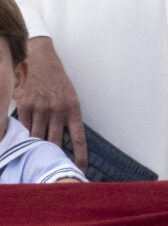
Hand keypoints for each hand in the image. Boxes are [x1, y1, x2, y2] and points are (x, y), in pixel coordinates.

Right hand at [16, 37, 87, 172]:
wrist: (42, 60)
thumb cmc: (58, 82)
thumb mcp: (70, 97)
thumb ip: (68, 118)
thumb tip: (68, 142)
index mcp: (72, 108)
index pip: (78, 137)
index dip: (79, 155)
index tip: (80, 169)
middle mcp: (57, 109)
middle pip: (55, 143)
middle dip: (54, 158)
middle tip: (54, 171)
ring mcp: (40, 108)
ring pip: (37, 138)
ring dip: (36, 151)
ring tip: (36, 163)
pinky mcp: (25, 106)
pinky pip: (23, 129)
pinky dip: (23, 138)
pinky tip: (23, 146)